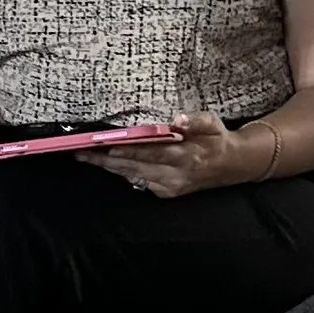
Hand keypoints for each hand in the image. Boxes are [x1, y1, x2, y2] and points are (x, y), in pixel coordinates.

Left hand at [80, 113, 251, 199]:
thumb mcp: (212, 123)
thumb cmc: (217, 139)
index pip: (150, 153)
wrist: (232, 165)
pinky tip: (106, 164)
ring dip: (108, 167)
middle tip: (81, 152)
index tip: (105, 145)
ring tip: (85, 157)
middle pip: (134, 167)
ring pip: (132, 176)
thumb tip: (177, 119)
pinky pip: (138, 182)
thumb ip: (194, 121)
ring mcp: (170, 187)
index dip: (126, 150)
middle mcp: (175, 175)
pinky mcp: (166, 193)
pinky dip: (122, 172)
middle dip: (106, 159)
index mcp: (186, 156)